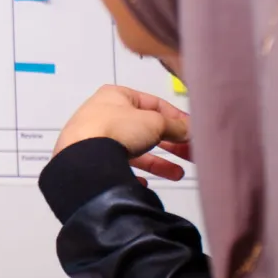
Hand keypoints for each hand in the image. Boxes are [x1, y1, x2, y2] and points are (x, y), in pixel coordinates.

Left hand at [55, 86, 190, 180]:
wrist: (83, 159)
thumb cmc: (117, 130)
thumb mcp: (155, 122)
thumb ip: (175, 126)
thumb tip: (189, 130)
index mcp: (116, 96)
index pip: (154, 104)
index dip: (176, 118)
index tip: (194, 132)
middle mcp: (104, 114)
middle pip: (145, 129)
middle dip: (170, 143)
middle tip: (191, 155)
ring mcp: (94, 137)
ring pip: (133, 149)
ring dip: (157, 162)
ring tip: (177, 174)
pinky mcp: (90, 159)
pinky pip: (116, 166)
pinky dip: (131, 173)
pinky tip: (143, 182)